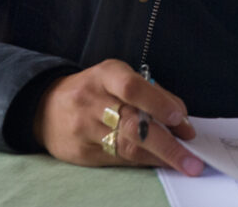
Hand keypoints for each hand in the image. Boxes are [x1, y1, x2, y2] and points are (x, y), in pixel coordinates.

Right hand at [33, 59, 203, 174]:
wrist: (45, 108)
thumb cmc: (93, 89)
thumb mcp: (117, 77)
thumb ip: (150, 92)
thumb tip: (181, 117)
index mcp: (105, 75)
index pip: (131, 87)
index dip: (157, 102)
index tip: (179, 118)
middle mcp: (92, 101)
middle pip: (132, 124)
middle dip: (167, 143)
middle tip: (192, 157)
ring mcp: (85, 129)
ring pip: (127, 146)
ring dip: (160, 156)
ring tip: (184, 163)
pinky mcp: (82, 153)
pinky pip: (119, 159)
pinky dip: (143, 161)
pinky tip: (159, 162)